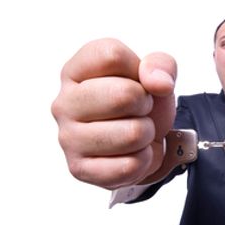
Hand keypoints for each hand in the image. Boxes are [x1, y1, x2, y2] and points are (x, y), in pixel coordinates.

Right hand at [51, 39, 181, 188]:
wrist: (140, 141)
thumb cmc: (139, 102)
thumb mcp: (155, 74)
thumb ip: (161, 65)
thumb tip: (158, 83)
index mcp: (75, 71)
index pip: (111, 56)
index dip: (138, 70)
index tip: (136, 81)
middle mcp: (63, 103)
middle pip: (125, 95)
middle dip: (146, 104)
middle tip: (138, 110)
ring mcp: (68, 138)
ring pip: (133, 133)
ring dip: (147, 134)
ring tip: (135, 131)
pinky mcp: (79, 169)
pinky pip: (131, 165)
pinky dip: (144, 160)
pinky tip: (131, 153)